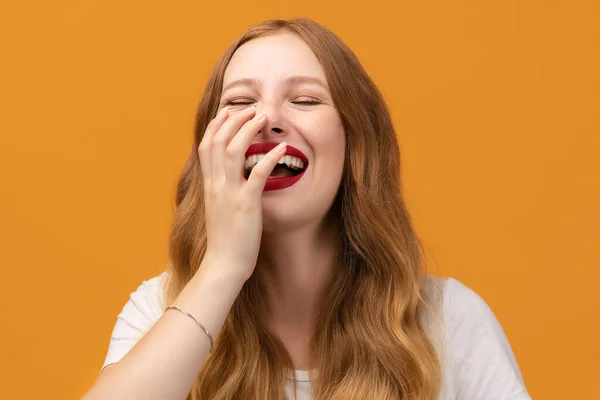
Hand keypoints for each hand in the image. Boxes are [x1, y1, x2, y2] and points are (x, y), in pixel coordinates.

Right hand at [197, 106, 285, 281]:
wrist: (223, 265)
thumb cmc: (225, 240)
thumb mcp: (218, 210)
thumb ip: (222, 191)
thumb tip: (230, 178)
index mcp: (209, 185)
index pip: (206, 146)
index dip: (216, 126)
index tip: (228, 111)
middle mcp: (216, 185)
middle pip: (219, 141)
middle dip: (234, 120)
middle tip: (251, 109)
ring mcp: (230, 193)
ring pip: (234, 150)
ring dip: (248, 130)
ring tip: (264, 118)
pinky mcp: (246, 204)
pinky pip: (257, 174)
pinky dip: (269, 158)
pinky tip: (281, 149)